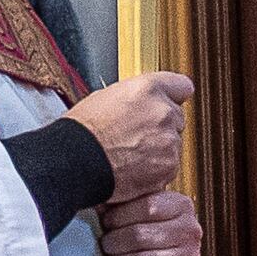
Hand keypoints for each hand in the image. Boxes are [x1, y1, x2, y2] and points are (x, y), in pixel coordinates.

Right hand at [71, 71, 194, 201]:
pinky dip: (156, 169)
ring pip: (174, 144)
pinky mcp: (169, 165)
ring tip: (128, 153)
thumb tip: (142, 103)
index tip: (170, 102)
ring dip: (159, 149)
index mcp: (147, 89)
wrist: (75, 163)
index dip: (173, 96)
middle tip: (135, 135)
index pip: (181, 86)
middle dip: (161, 126)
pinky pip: (169, 166)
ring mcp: (169, 140)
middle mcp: (163, 112)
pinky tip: (132, 167)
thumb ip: (134, 98)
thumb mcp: (105, 98)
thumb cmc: (81, 133)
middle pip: (176, 118)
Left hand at [95, 185, 201, 255]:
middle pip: (141, 236)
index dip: (119, 216)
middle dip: (114, 242)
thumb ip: (121, 199)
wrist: (168, 252)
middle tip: (106, 244)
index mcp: (181, 206)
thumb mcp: (138, 204)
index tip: (106, 222)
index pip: (148, 208)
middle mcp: (190, 231)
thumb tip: (97, 199)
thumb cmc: (146, 225)